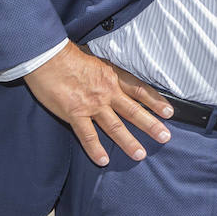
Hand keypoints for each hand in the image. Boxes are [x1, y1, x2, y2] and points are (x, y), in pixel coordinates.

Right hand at [24, 43, 172, 165]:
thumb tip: (113, 75)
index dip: (155, 101)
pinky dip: (95, 149)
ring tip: (140, 154)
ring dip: (128, 141)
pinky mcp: (74, 114)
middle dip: (151, 125)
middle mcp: (107, 92)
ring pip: (115, 126)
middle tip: (165, 137)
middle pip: (134, 111)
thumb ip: (106, 71)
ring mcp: (92, 104)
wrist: (47, 56)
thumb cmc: (68, 55)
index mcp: (113, 76)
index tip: (169, 112)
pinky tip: (103, 160)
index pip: (140, 90)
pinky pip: (87, 135)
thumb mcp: (96, 58)